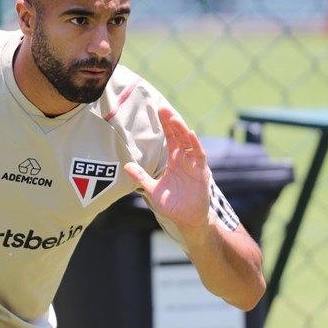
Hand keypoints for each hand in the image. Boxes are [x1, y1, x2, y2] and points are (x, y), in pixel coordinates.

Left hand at [124, 106, 210, 228]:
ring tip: (174, 118)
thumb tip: (125, 166)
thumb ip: (140, 176)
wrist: (187, 220)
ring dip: (182, 130)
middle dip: (172, 122)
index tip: (158, 110)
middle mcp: (185, 159)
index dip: (165, 125)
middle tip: (163, 108)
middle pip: (179, 136)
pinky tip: (190, 134)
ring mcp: (194, 165)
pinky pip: (199, 155)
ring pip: (189, 143)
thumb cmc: (172, 205)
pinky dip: (195, 145)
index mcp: (174, 160)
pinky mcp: (201, 172)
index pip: (170, 138)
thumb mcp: (152, 189)